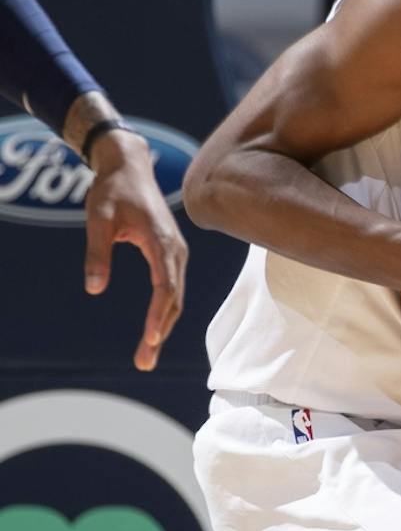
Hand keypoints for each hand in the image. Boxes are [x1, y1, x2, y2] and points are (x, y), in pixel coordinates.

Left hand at [83, 127, 186, 370]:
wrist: (130, 168)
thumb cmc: (112, 191)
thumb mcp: (97, 219)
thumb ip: (96, 253)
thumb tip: (94, 289)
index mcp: (162, 243)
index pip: (165, 287)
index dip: (156, 315)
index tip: (148, 339)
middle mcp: (176, 252)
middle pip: (173, 301)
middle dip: (159, 333)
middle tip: (143, 363)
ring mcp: (177, 255)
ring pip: (175, 299)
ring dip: (162, 328)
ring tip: (146, 355)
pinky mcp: (171, 257)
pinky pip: (172, 290)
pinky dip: (164, 314)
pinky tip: (153, 331)